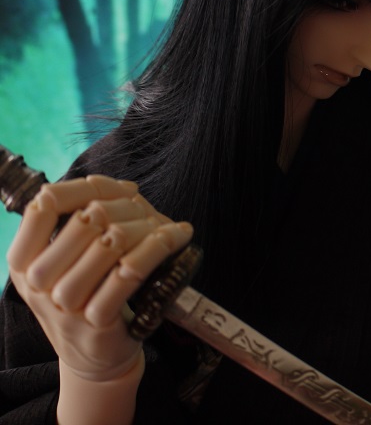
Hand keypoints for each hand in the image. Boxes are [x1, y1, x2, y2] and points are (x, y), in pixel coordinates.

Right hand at [6, 175, 192, 382]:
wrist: (95, 354)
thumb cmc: (84, 297)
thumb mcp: (66, 263)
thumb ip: (78, 223)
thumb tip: (121, 186)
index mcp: (24, 261)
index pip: (43, 206)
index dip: (82, 189)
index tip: (112, 193)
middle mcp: (38, 282)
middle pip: (84, 220)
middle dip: (124, 207)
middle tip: (147, 210)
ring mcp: (66, 303)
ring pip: (110, 243)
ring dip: (146, 228)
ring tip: (166, 226)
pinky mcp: (98, 320)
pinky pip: (131, 271)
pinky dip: (158, 248)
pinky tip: (175, 238)